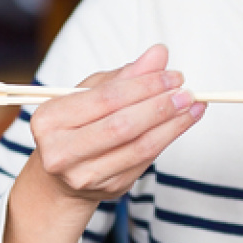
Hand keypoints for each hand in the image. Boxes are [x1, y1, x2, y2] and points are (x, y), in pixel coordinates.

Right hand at [3, 45, 204, 242]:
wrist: (62, 177)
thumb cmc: (76, 126)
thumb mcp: (90, 94)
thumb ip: (124, 76)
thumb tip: (159, 53)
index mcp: (50, 120)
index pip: (106, 99)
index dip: (143, 86)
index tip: (172, 75)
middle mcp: (61, 152)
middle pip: (122, 126)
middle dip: (160, 106)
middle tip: (186, 92)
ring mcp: (85, 175)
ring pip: (139, 147)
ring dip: (172, 125)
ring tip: (192, 106)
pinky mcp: (109, 188)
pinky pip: (145, 162)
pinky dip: (167, 140)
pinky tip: (181, 124)